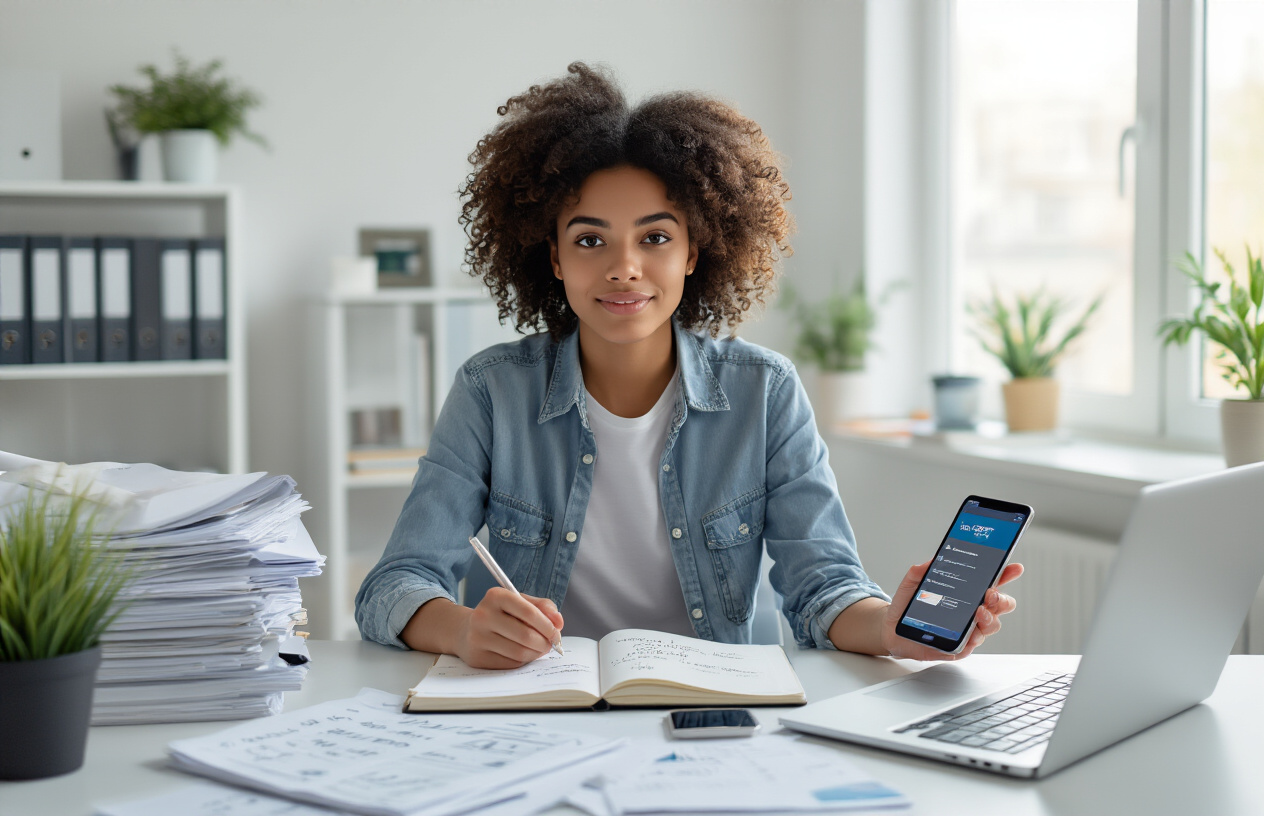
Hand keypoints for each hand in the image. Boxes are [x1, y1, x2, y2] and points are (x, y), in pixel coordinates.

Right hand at [454, 587, 564, 668]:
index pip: (529, 612)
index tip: (556, 632)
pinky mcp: (477, 658)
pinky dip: (523, 661)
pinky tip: (523, 654)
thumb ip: (543, 607)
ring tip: (539, 649)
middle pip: (525, 635)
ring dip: (536, 653)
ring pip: (519, 652)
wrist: (466, 630)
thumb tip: (559, 622)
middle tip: (550, 644)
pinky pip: (510, 664)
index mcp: (495, 596)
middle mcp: (482, 615)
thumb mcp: (520, 602)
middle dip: (544, 642)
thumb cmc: (501, 615)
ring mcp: (477, 638)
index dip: (547, 625)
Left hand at [880, 560, 1022, 660]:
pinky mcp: (958, 647)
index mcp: (966, 593)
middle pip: (1001, 606)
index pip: (992, 582)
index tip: (1014, 568)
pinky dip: (974, 638)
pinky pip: (972, 645)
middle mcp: (972, 611)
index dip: (1005, 575)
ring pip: (992, 625)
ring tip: (979, 612)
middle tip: (991, 595)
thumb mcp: (911, 584)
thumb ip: (920, 571)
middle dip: (1002, 600)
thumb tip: (932, 561)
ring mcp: (967, 629)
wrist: (893, 630)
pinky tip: (971, 633)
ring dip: (990, 618)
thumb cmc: (908, 606)